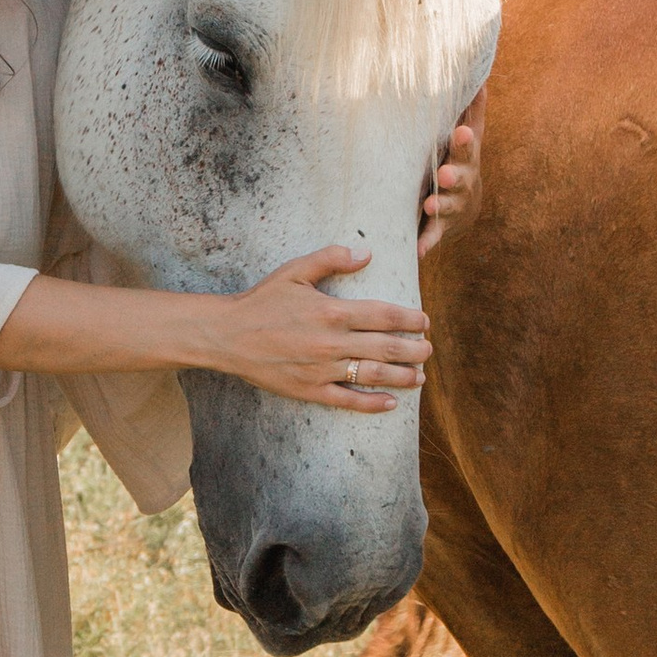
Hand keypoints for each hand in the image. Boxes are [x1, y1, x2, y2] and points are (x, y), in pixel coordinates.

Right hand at [212, 245, 431, 412]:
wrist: (228, 335)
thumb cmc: (262, 301)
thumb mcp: (294, 271)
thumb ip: (331, 258)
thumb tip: (366, 253)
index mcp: (333, 311)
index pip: (385, 316)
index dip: (411, 320)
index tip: (424, 322)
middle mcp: (333, 342)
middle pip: (387, 348)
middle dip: (415, 350)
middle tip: (428, 349)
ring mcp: (323, 369)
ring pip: (374, 375)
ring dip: (403, 377)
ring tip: (420, 376)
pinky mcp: (311, 390)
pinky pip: (348, 399)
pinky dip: (373, 403)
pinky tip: (391, 402)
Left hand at [418, 93, 485, 256]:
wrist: (466, 207)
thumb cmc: (460, 162)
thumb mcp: (467, 136)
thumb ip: (471, 110)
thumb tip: (480, 75)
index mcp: (465, 158)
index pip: (467, 147)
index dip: (464, 140)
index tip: (460, 131)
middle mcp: (462, 182)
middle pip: (460, 178)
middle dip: (453, 175)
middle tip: (444, 173)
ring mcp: (453, 206)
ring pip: (447, 206)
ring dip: (440, 205)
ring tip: (429, 204)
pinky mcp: (441, 227)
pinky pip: (434, 236)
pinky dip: (427, 243)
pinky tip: (419, 250)